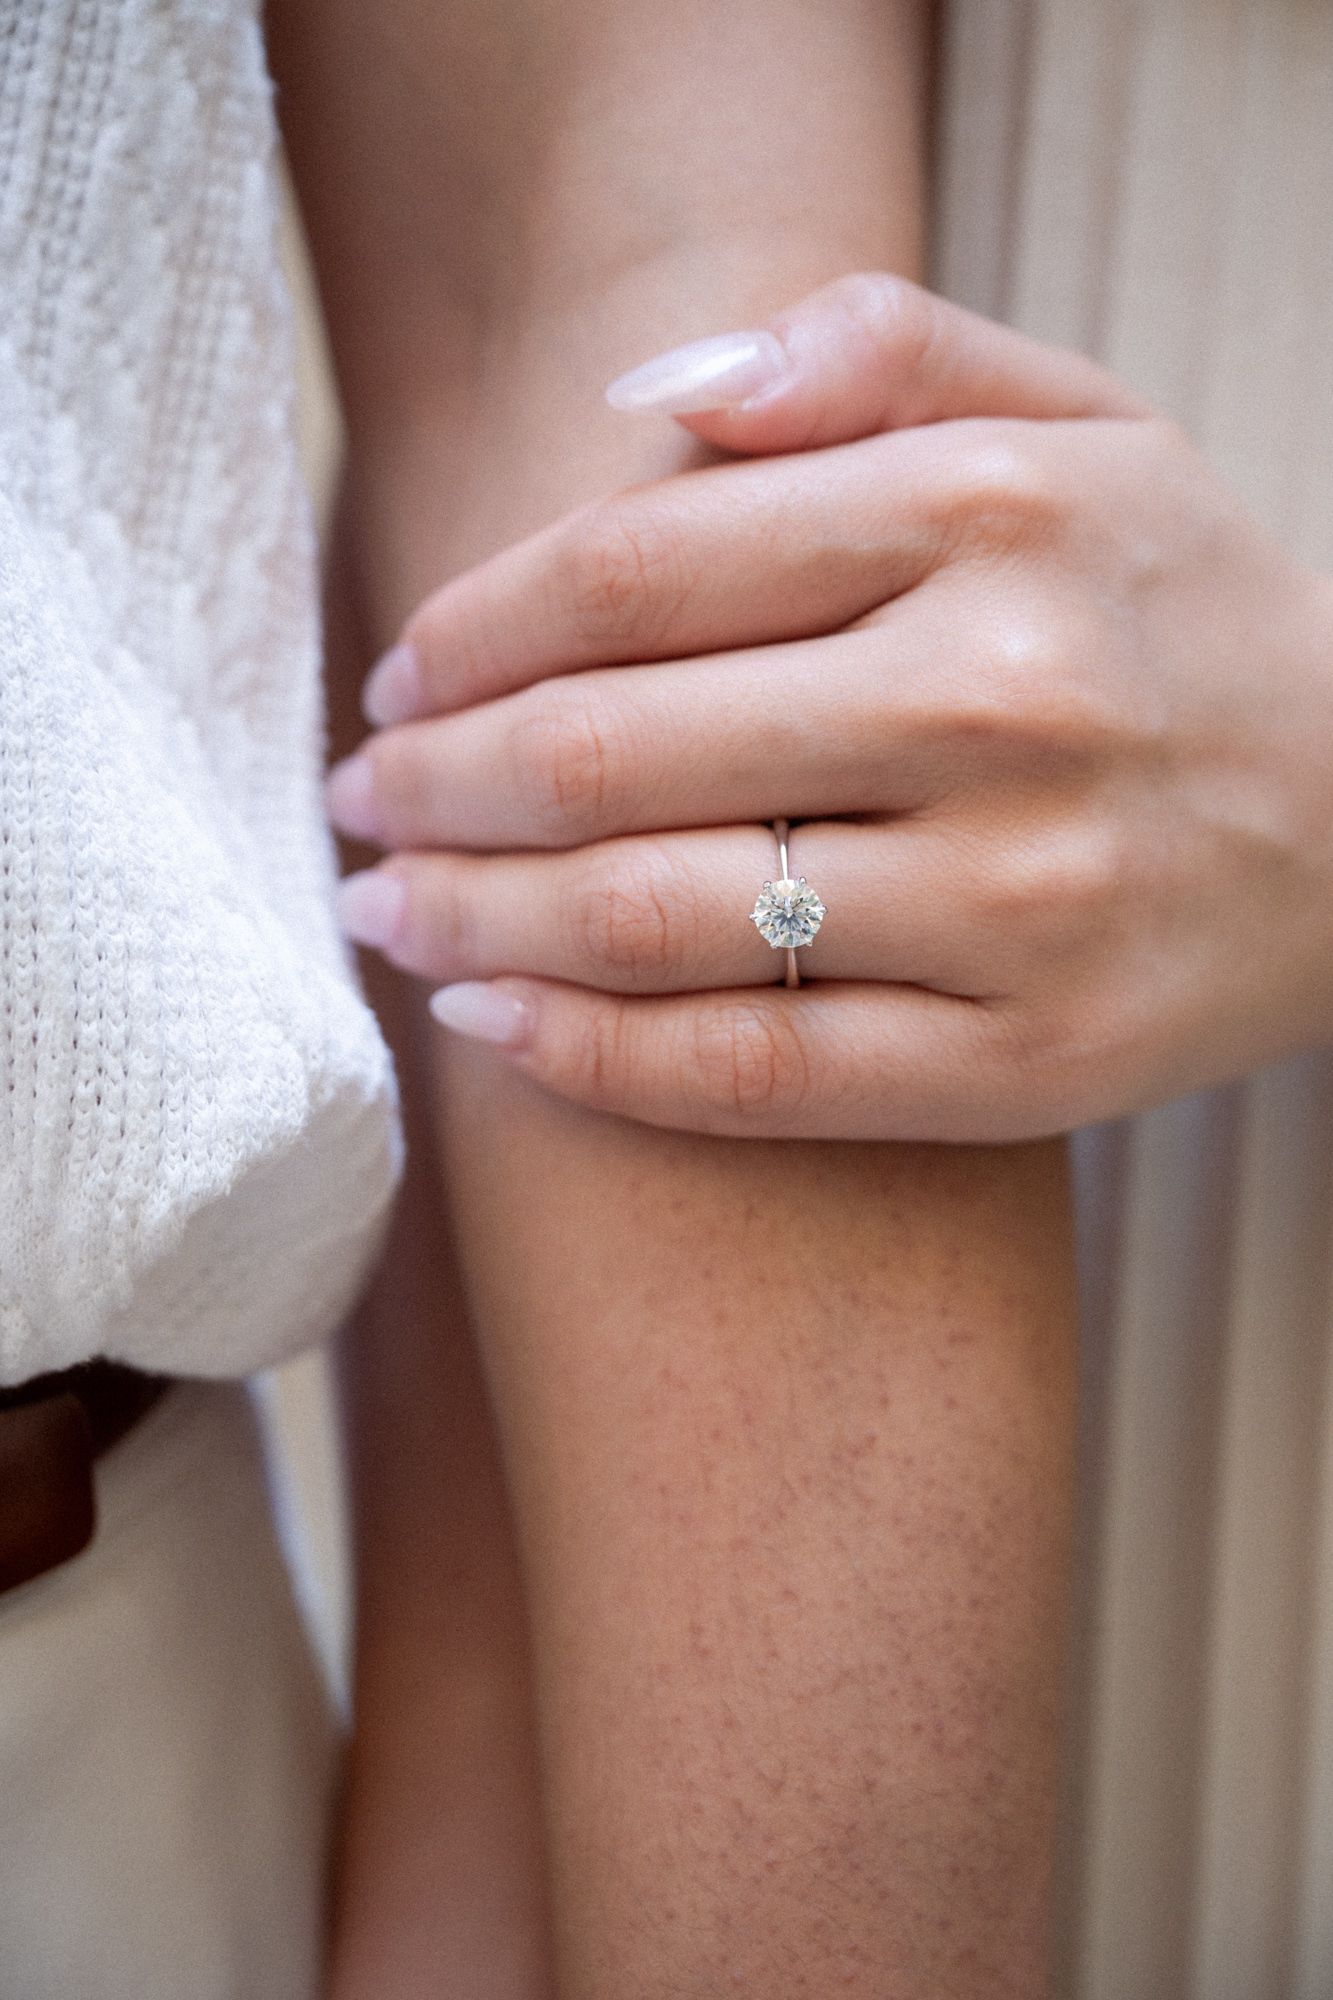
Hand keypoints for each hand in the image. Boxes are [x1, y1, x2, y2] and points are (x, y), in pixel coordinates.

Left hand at [328, 274, 1332, 1140]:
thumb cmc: (1181, 613)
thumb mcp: (1079, 421)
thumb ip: (878, 350)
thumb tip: (645, 397)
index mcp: (991, 519)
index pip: (641, 571)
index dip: (478, 626)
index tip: (403, 668)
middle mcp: (1000, 705)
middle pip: (616, 750)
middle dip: (439, 781)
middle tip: (356, 796)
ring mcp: (1020, 902)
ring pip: (657, 920)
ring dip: (471, 918)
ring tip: (385, 906)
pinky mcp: (1031, 1064)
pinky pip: (756, 1073)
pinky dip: (590, 1057)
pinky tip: (488, 1025)